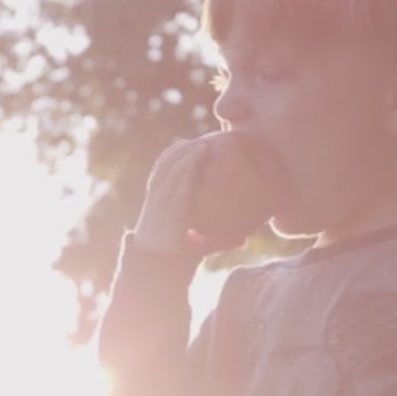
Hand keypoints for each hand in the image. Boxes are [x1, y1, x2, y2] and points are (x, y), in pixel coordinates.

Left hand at [131, 136, 212, 254]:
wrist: (152, 253)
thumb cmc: (182, 251)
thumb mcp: (200, 250)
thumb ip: (221, 244)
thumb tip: (245, 239)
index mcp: (173, 216)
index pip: (180, 186)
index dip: (190, 168)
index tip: (204, 155)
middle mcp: (160, 204)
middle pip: (171, 173)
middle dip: (186, 156)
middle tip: (205, 144)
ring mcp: (153, 196)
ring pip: (164, 168)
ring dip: (179, 152)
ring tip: (196, 141)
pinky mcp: (151, 191)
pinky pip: (159, 168)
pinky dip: (169, 154)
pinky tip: (181, 144)